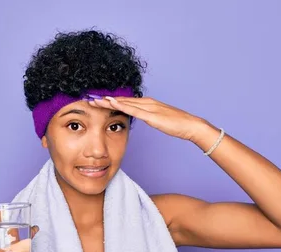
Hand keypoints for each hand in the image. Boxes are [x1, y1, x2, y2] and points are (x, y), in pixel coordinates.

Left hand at [88, 96, 212, 140]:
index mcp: (147, 104)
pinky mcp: (151, 114)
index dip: (110, 101)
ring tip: (93, 99)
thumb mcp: (159, 121)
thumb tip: (140, 119)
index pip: (125, 102)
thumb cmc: (177, 125)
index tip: (97, 101)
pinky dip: (120, 105)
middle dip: (104, 99)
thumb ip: (149, 118)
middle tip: (89, 98)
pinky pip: (132, 109)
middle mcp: (146, 102)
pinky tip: (110, 102)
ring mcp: (148, 107)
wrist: (191, 125)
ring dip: (108, 100)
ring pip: (123, 102)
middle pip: (121, 100)